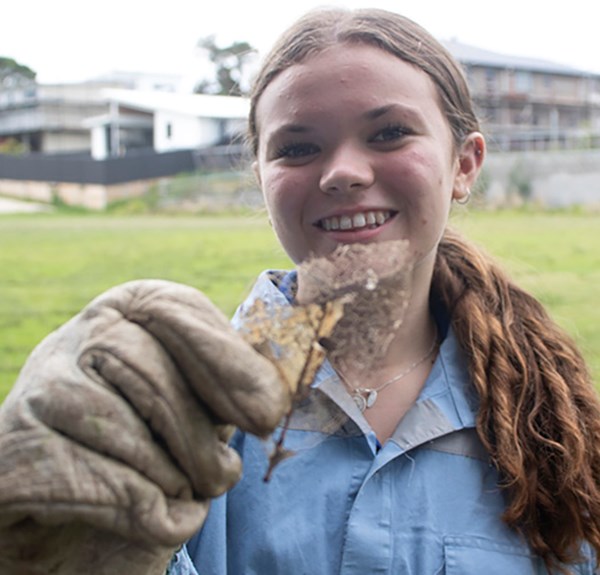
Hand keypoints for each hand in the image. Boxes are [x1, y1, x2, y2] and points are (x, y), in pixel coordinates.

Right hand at [0, 280, 288, 573]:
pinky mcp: (11, 451)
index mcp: (128, 310)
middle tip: (227, 475)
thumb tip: (271, 396)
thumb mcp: (198, 401)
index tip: (268, 412)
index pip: (174, 310)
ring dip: (171, 474)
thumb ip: (228, 386)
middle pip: (144, 369)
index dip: (226, 361)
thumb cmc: (154, 441)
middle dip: (196, 433)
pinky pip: (86, 477)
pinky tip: (165, 517)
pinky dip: (140, 508)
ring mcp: (37, 387)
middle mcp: (75, 336)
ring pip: (115, 425)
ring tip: (191, 493)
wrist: (83, 506)